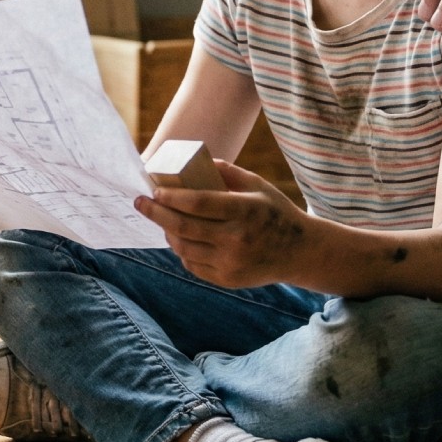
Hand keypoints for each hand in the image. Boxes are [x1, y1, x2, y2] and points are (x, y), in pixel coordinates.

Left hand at [135, 159, 309, 287]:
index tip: (154, 190)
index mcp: (245, 211)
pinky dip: (181, 250)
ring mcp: (231, 263)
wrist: (300, 252)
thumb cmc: (275, 212)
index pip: (198, 204)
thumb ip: (227, 172)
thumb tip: (193, 161)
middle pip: (183, 227)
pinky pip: (193, 265)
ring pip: (184, 248)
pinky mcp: (227, 279)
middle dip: (155, 213)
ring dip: (166, 232)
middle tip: (140, 202)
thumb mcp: (258, 185)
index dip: (171, 197)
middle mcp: (237, 239)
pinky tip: (178, 238)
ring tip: (160, 219)